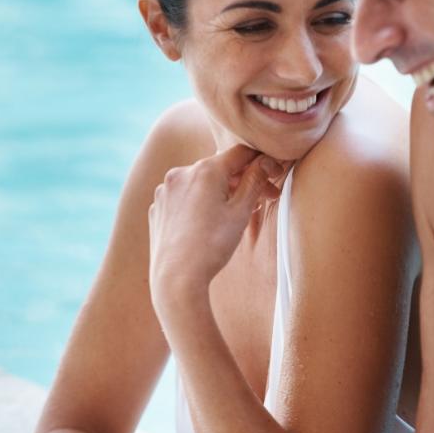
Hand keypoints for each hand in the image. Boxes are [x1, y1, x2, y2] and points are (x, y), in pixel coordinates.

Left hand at [148, 145, 283, 310]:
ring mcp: (166, 190)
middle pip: (221, 168)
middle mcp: (181, 173)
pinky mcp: (158, 207)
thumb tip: (267, 161)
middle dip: (244, 180)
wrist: (176, 280)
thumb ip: (255, 180)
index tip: (275, 174)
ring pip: (202, 182)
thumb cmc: (212, 246)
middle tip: (265, 199)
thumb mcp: (241, 212)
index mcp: (205, 170)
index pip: (241, 153)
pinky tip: (211, 223)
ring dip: (222, 191)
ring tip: (238, 213)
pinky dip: (200, 203)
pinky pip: (185, 197)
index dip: (262, 161)